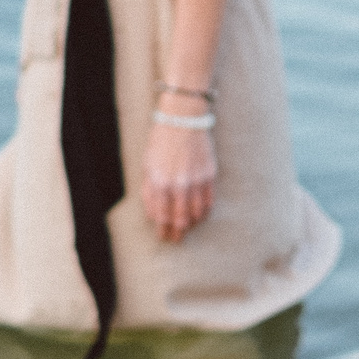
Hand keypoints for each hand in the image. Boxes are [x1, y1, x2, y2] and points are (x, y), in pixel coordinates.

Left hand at [143, 116, 215, 241]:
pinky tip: (200, 215)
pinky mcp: (210, 174)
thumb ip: (149, 191)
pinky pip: (208, 201)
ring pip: (196, 213)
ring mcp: (197, 180)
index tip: (164, 237)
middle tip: (176, 239)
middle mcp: (179, 184)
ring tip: (188, 228)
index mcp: (160, 182)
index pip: (162, 216)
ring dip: (192, 224)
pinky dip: (204, 212)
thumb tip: (153, 214)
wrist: (183, 119)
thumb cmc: (161, 141)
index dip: (163, 230)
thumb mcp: (148, 165)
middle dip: (178, 233)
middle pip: (180, 219)